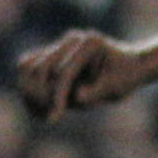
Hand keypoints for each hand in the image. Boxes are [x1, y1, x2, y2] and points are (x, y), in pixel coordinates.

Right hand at [16, 31, 147, 119]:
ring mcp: (60, 44)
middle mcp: (72, 39)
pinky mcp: (52, 52)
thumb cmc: (127, 77)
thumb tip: (77, 97)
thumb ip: (98, 92)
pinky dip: (27, 86)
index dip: (56, 96)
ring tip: (40, 113)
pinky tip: (37, 106)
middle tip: (48, 116)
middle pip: (41, 68)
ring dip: (29, 91)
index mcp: (91, 44)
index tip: (54, 117)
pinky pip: (27, 66)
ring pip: (28, 66)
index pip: (63, 72)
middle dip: (40, 95)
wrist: (130, 64)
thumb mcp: (119, 87)